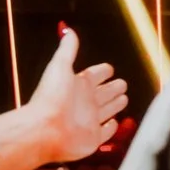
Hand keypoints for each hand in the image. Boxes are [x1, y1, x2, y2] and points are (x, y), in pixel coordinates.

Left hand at [23, 28, 129, 163]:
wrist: (44, 129)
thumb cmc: (51, 97)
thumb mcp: (60, 67)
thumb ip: (67, 49)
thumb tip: (68, 31)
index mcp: (78, 84)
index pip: (95, 75)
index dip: (103, 71)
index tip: (109, 69)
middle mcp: (85, 102)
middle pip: (105, 92)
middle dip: (114, 87)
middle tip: (122, 84)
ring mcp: (90, 120)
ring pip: (108, 109)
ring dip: (116, 104)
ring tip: (124, 98)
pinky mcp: (94, 137)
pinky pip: (106, 131)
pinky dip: (112, 127)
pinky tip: (116, 123)